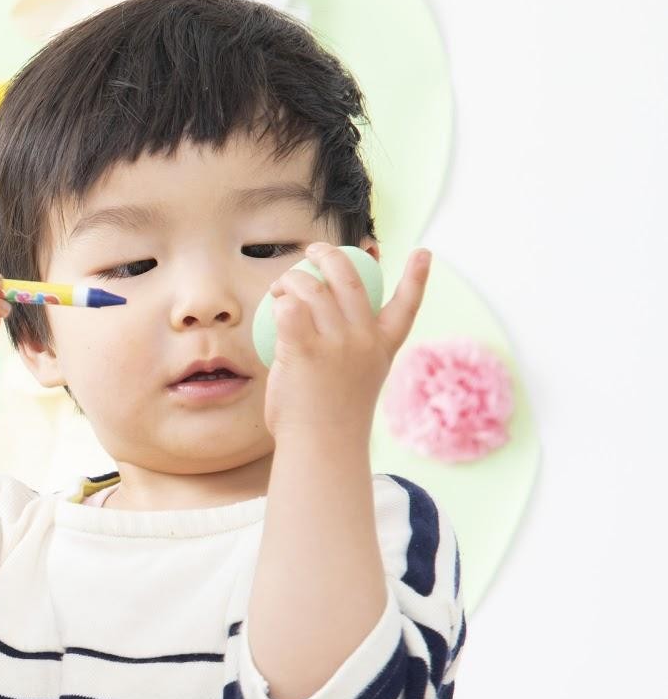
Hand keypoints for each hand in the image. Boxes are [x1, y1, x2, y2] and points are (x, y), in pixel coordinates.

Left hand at [263, 244, 429, 444]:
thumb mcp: (355, 380)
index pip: (406, 305)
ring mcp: (336, 343)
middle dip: (330, 256)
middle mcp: (363, 340)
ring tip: (280, 286)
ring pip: (313, 288)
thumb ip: (348, 352)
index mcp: (382, 347)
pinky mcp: (304, 350)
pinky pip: (289, 309)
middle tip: (312, 252)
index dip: (416, 277)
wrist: (321, 446)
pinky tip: (274, 304)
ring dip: (292, 278)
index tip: (424, 253)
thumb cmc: (329, 419)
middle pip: (351, 279)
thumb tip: (318, 323)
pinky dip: (280, 300)